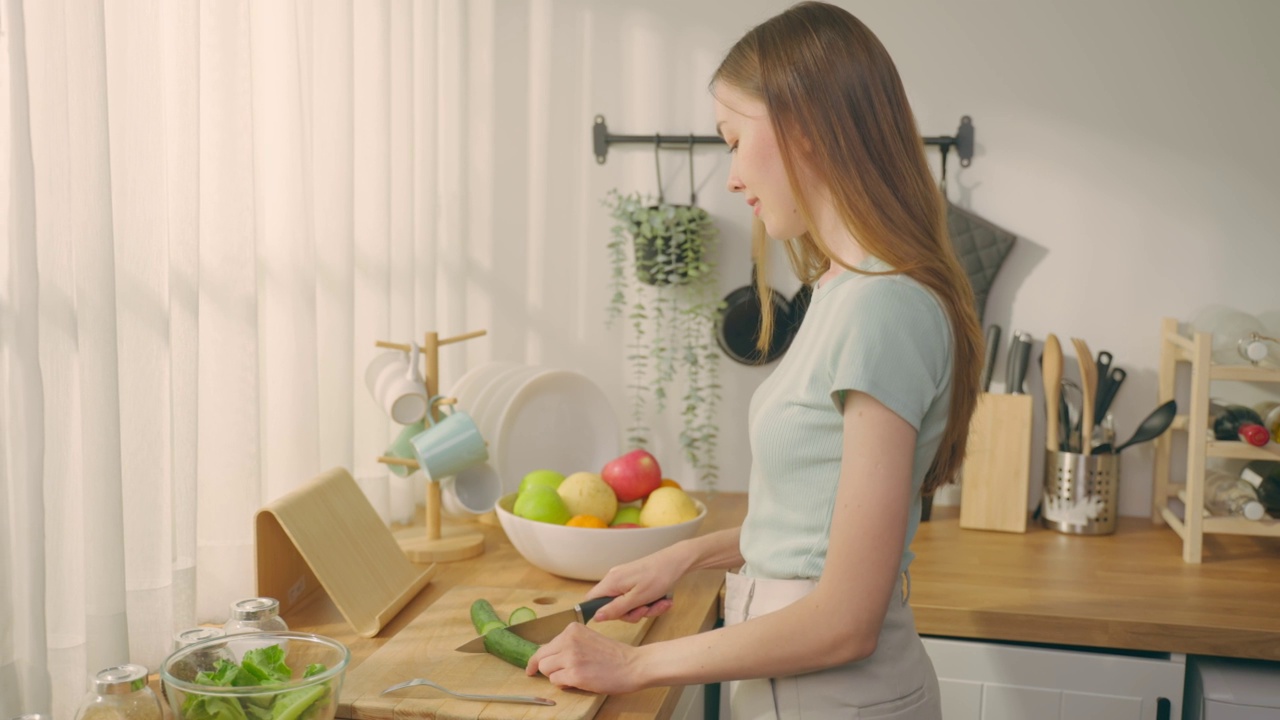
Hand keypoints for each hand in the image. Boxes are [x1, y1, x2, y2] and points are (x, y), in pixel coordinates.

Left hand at [525, 623, 645, 693]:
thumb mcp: (588, 640)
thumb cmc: (614, 655)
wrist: (633, 664)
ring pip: (546, 671)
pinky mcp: (575, 674)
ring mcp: (571, 657)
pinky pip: (556, 682)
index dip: (536, 660)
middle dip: (549, 669)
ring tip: (576, 675)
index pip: (544, 646)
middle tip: (562, 674)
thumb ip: (569, 645)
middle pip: (542, 659)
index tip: (530, 668)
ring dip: (557, 677)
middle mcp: (568, 640)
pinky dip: (565, 685)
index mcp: (572, 630)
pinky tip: (580, 680)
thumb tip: (547, 659)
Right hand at [585, 545, 687, 621]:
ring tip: (660, 604)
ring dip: (645, 609)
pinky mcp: (635, 581)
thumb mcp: (637, 598)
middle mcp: (614, 579)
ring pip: (627, 604)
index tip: (619, 616)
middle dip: (632, 613)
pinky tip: (662, 600)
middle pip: (612, 607)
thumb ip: (615, 609)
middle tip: (646, 609)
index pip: (591, 601)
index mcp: (611, 582)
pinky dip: (649, 602)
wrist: (677, 561)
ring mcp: (625, 580)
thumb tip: (596, 617)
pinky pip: (636, 598)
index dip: (601, 613)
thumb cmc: (658, 576)